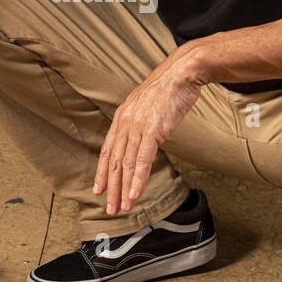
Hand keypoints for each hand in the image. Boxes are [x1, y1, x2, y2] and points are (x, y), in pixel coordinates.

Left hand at [93, 48, 205, 212]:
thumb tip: (142, 138)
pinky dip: (137, 180)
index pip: (108, 150)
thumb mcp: (148, 106)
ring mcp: (137, 126)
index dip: (102, 172)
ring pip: (126, 164)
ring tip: (122, 207)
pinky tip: (134, 194)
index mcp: (122, 117)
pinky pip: (142, 160)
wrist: (182, 73)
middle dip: (111, 188)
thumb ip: (141, 122)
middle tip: (109, 208)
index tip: (99, 190)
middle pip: (114, 162)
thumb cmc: (169, 89)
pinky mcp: (152, 130)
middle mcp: (125, 123)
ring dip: (123, 189)